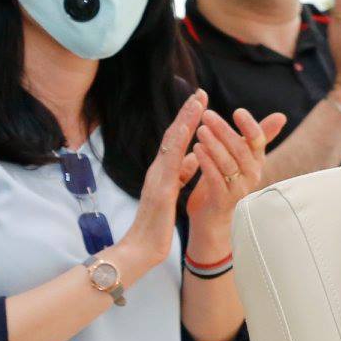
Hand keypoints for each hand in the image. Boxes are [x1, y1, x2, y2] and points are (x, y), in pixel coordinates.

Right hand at [108, 91, 207, 284]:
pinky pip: (171, 165)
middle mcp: (159, 170)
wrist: (140, 248)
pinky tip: (187, 134)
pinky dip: (179, 148)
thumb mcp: (173, 191)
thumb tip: (195, 154)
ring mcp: (158, 178)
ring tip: (196, 104)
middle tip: (199, 92)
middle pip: (173, 135)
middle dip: (187, 113)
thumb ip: (182, 172)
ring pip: (171, 145)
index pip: (178, 140)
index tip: (200, 100)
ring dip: (184, 122)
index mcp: (165, 171)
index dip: (189, 120)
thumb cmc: (156, 222)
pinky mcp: (161, 191)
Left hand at [184, 106, 287, 228]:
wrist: (212, 218)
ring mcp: (239, 188)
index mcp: (256, 161)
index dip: (249, 126)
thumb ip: (256, 136)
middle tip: (207, 115)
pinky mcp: (224, 200)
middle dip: (224, 130)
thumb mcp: (240, 155)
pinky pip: (216, 179)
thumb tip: (281, 116)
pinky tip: (196, 149)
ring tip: (200, 130)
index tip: (237, 112)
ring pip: (228, 163)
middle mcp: (252, 174)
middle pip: (241, 149)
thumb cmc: (225, 181)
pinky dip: (207, 163)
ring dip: (214, 145)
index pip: (259, 140)